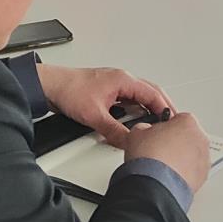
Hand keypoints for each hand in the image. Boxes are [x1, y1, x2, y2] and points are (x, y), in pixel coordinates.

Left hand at [37, 64, 173, 147]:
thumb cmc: (69, 90)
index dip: (165, 108)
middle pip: (149, 93)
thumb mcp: (94, 115)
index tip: (172, 120)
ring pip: (138, 97)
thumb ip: (113, 131)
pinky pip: (127, 100)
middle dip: (161, 107)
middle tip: (170, 122)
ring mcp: (114, 85)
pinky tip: (133, 121)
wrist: (49, 86)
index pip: (153, 94)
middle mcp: (121, 80)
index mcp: (123, 80)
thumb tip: (128, 141)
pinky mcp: (106, 92)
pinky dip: (134, 110)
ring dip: (147, 108)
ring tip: (154, 123)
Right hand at [125, 111, 212, 193]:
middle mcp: (200, 138)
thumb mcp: (137, 132)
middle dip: (176, 142)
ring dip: (181, 158)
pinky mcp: (203, 177)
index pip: (177, 119)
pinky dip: (184, 173)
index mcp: (187, 122)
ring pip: (192, 154)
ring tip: (163, 166)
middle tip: (159, 150)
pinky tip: (169, 177)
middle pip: (187, 136)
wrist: (155, 184)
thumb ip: (145, 127)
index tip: (157, 134)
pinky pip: (193, 171)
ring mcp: (204, 158)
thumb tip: (145, 131)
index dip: (165, 127)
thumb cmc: (149, 158)